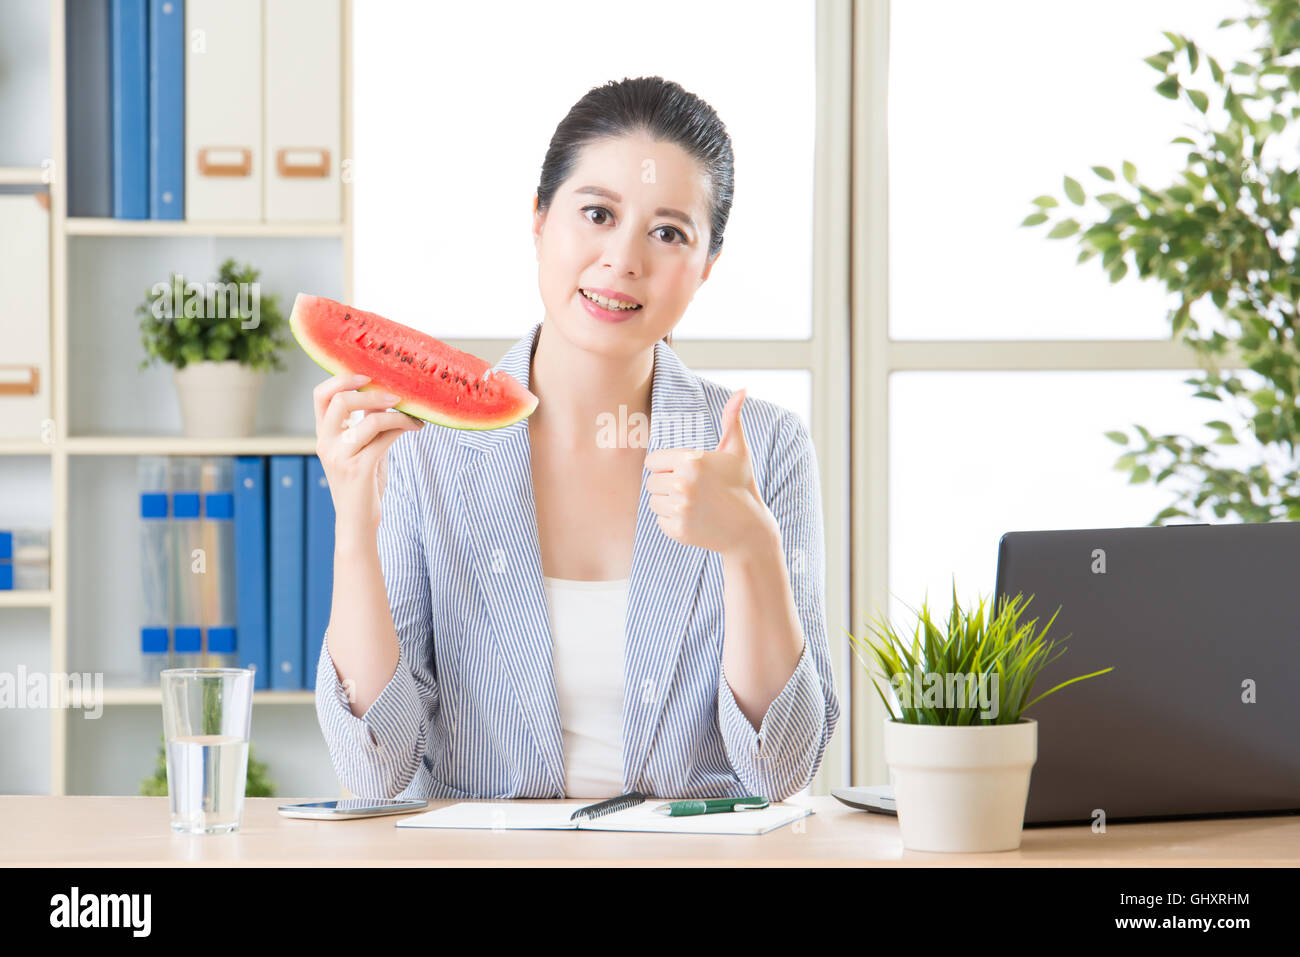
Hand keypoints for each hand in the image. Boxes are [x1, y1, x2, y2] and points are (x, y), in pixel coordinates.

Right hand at [313, 373, 423, 534]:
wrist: (358, 522)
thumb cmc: (363, 483)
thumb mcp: (362, 447)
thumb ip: (367, 422)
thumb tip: (386, 394)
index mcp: (323, 435)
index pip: (320, 395)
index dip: (341, 378)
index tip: (367, 374)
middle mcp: (326, 443)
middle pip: (341, 400)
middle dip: (372, 392)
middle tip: (397, 396)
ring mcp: (340, 457)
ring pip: (370, 420)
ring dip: (397, 413)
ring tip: (413, 416)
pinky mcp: (358, 470)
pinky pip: (384, 438)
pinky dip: (403, 428)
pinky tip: (415, 428)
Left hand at [644, 389, 777, 558]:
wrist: (749, 528)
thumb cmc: (741, 484)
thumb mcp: (737, 451)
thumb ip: (732, 419)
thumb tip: (743, 389)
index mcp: (691, 461)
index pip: (652, 461)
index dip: (668, 465)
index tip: (687, 472)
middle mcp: (683, 484)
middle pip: (651, 481)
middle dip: (668, 484)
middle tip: (693, 490)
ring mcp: (680, 509)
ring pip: (654, 501)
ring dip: (668, 502)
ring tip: (694, 503)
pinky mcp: (678, 530)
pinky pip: (660, 520)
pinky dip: (673, 521)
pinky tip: (694, 519)